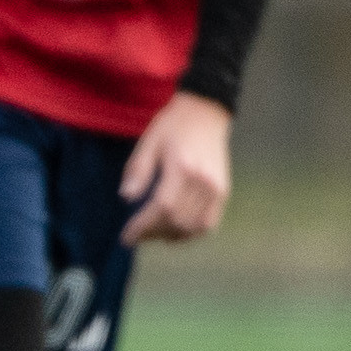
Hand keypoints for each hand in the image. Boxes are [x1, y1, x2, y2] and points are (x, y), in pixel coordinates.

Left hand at [118, 92, 232, 243]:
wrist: (205, 113)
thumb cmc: (172, 127)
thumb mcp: (148, 143)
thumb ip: (137, 171)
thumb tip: (126, 197)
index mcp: (181, 167)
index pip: (161, 207)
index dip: (143, 226)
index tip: (127, 237)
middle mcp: (203, 181)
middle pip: (177, 220)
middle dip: (153, 233)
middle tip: (136, 235)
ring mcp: (216, 188)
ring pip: (193, 226)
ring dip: (171, 236)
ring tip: (153, 235)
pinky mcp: (223, 191)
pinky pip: (209, 222)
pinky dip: (191, 233)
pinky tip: (175, 233)